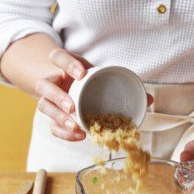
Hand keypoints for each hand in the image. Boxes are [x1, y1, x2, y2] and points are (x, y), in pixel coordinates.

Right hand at [36, 48, 153, 141]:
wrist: (69, 87)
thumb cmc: (88, 81)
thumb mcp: (101, 76)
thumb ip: (123, 84)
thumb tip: (149, 98)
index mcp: (65, 65)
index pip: (58, 57)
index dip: (67, 64)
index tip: (81, 74)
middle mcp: (54, 80)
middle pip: (44, 84)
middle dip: (57, 96)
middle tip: (72, 106)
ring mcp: (50, 98)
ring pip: (44, 105)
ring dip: (57, 116)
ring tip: (74, 125)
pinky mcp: (52, 115)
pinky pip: (51, 125)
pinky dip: (63, 132)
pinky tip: (77, 136)